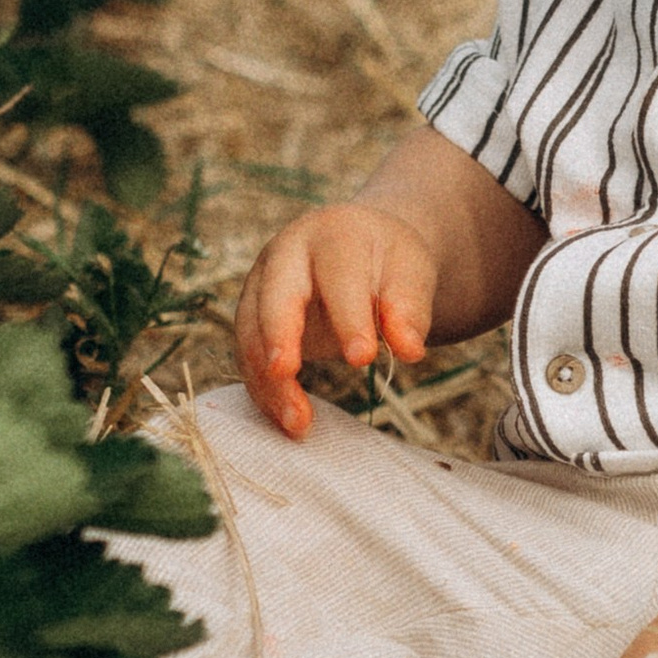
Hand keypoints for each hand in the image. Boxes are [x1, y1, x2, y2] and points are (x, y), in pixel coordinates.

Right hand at [235, 203, 437, 439]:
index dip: (348, 316)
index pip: (338, 275)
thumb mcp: (411, 272)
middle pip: (274, 295)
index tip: (363, 358)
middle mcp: (287, 253)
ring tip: (297, 424)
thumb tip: (409, 350)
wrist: (357, 250)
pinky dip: (263, 391)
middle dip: (278, 335)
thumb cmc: (386, 263)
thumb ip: (410, 308)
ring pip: (251, 331)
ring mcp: (261, 283)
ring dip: (268, 380)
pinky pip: (247, 356)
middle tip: (286, 374)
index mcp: (333, 234)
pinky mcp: (251, 316)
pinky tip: (286, 420)